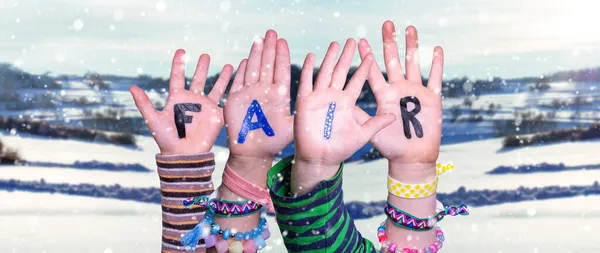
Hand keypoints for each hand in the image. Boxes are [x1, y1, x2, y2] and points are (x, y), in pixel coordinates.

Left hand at [130, 49, 232, 154]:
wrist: (184, 155)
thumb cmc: (167, 139)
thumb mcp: (154, 119)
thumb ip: (144, 103)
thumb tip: (131, 87)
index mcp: (177, 99)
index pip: (178, 77)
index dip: (179, 64)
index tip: (182, 51)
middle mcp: (192, 100)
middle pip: (198, 79)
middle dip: (202, 67)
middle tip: (206, 55)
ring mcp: (205, 107)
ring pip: (215, 87)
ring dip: (222, 76)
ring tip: (229, 65)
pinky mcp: (216, 115)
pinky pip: (225, 99)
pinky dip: (232, 89)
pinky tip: (238, 81)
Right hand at [224, 30, 293, 159]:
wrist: (254, 153)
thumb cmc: (274, 141)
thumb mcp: (293, 126)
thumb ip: (302, 113)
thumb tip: (318, 103)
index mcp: (279, 95)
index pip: (281, 70)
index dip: (281, 56)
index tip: (283, 41)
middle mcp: (264, 91)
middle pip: (267, 65)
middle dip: (269, 49)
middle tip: (272, 32)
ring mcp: (250, 94)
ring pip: (253, 69)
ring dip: (256, 54)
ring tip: (259, 39)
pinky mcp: (235, 100)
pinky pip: (238, 81)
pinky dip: (241, 71)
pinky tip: (245, 60)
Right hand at [292, 39, 395, 192]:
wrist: (321, 159)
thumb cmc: (340, 148)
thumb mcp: (363, 135)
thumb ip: (376, 123)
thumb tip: (394, 116)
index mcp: (347, 102)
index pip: (357, 80)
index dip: (363, 68)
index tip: (371, 54)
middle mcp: (334, 96)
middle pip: (341, 71)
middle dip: (347, 56)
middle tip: (352, 40)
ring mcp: (320, 98)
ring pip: (325, 72)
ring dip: (330, 58)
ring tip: (336, 44)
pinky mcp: (306, 102)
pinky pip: (307, 83)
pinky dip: (308, 69)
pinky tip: (312, 56)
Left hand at [356, 21, 443, 165]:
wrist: (411, 158)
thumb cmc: (390, 147)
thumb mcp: (370, 131)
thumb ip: (359, 116)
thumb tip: (341, 104)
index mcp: (384, 95)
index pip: (373, 72)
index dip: (366, 57)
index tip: (359, 41)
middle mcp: (399, 90)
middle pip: (394, 61)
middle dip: (390, 43)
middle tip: (386, 24)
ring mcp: (415, 92)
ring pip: (414, 64)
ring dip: (412, 46)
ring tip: (409, 28)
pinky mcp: (432, 99)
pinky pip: (434, 78)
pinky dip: (436, 64)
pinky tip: (436, 49)